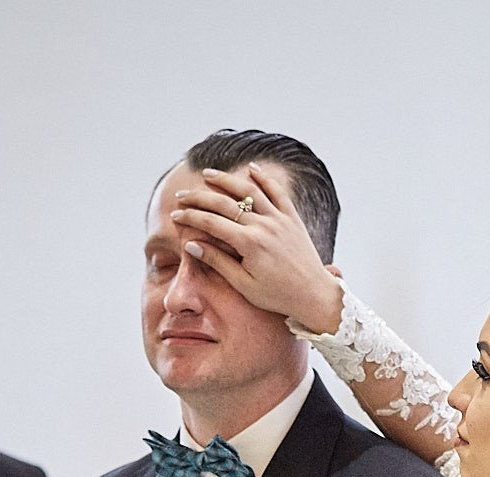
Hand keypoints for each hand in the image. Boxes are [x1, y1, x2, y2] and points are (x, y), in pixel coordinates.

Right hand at [170, 165, 344, 333]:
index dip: (190, 217)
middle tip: (182, 196)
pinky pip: (277, 192)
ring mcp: (279, 219)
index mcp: (250, 244)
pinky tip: (251, 168)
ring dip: (226, 180)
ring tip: (208, 174)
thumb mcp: (244, 284)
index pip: (211, 223)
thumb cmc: (278, 295)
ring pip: (249, 190)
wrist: (314, 295)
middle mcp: (264, 226)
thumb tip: (191, 244)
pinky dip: (264, 178)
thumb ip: (218, 261)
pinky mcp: (292, 218)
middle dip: (199, 197)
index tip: (175, 215)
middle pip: (224, 203)